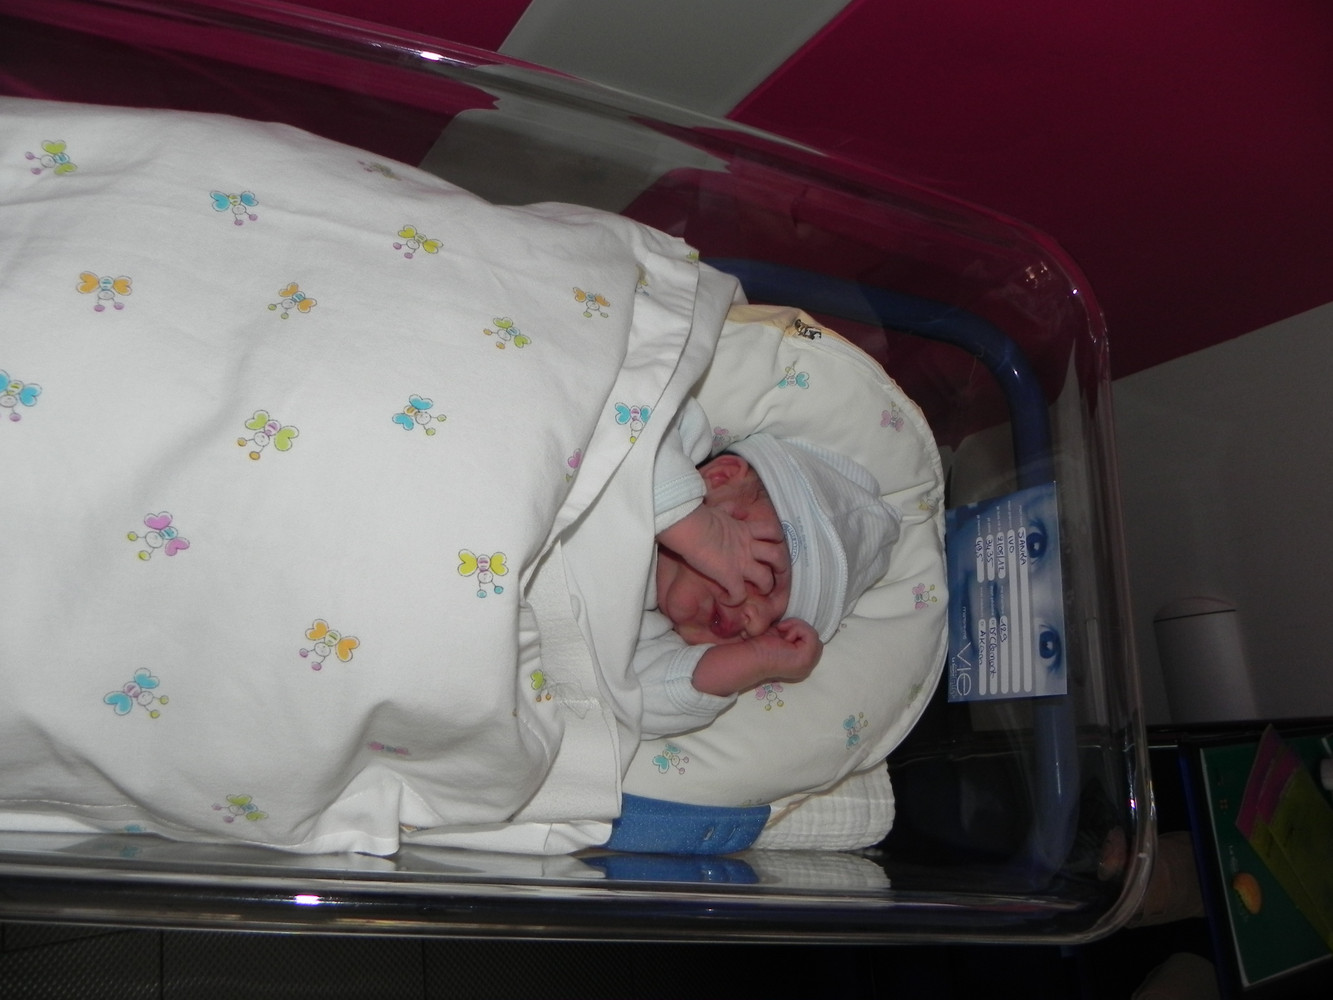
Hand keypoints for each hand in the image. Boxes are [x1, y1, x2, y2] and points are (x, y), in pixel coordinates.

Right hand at [656, 502, 787, 604]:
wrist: (690, 527)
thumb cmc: (699, 517)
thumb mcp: (719, 510)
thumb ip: (728, 510)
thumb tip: (731, 508)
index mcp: (746, 530)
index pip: (772, 531)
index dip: (776, 539)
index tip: (769, 546)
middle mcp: (748, 547)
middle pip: (778, 556)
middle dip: (781, 567)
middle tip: (776, 573)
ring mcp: (741, 563)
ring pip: (766, 579)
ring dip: (765, 586)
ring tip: (758, 590)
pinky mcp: (730, 577)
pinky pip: (739, 595)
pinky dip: (734, 599)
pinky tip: (726, 598)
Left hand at [691, 618, 822, 695]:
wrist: (749, 655)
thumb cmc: (758, 644)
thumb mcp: (778, 634)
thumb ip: (790, 630)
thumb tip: (793, 620)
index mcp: (799, 662)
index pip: (810, 640)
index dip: (796, 631)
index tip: (779, 633)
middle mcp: (806, 666)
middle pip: (813, 637)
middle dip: (798, 629)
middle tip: (780, 632)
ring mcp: (808, 664)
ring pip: (813, 634)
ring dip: (796, 628)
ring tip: (781, 634)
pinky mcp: (806, 658)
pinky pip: (811, 634)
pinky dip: (797, 629)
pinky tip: (783, 637)